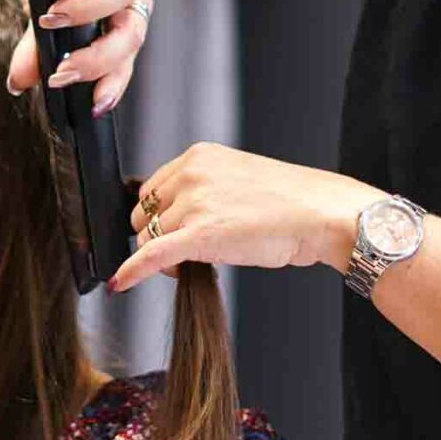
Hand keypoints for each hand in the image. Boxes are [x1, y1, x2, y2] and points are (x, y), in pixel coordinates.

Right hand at [6, 0, 152, 115]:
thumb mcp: (43, 24)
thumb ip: (36, 53)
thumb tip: (17, 82)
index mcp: (120, 27)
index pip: (124, 62)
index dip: (112, 84)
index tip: (93, 104)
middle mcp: (130, 2)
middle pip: (130, 34)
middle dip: (96, 57)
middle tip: (62, 68)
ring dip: (85, 12)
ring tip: (53, 16)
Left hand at [111, 143, 377, 293]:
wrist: (320, 214)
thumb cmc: (291, 202)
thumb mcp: (239, 180)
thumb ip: (205, 191)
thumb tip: (178, 222)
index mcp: (199, 156)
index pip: (154, 188)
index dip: (160, 216)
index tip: (172, 231)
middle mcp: (191, 174)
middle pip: (145, 214)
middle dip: (158, 236)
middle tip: (186, 253)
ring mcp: (194, 203)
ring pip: (150, 238)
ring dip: (165, 256)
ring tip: (198, 262)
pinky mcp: (200, 234)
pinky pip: (152, 255)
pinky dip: (132, 271)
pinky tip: (120, 283)